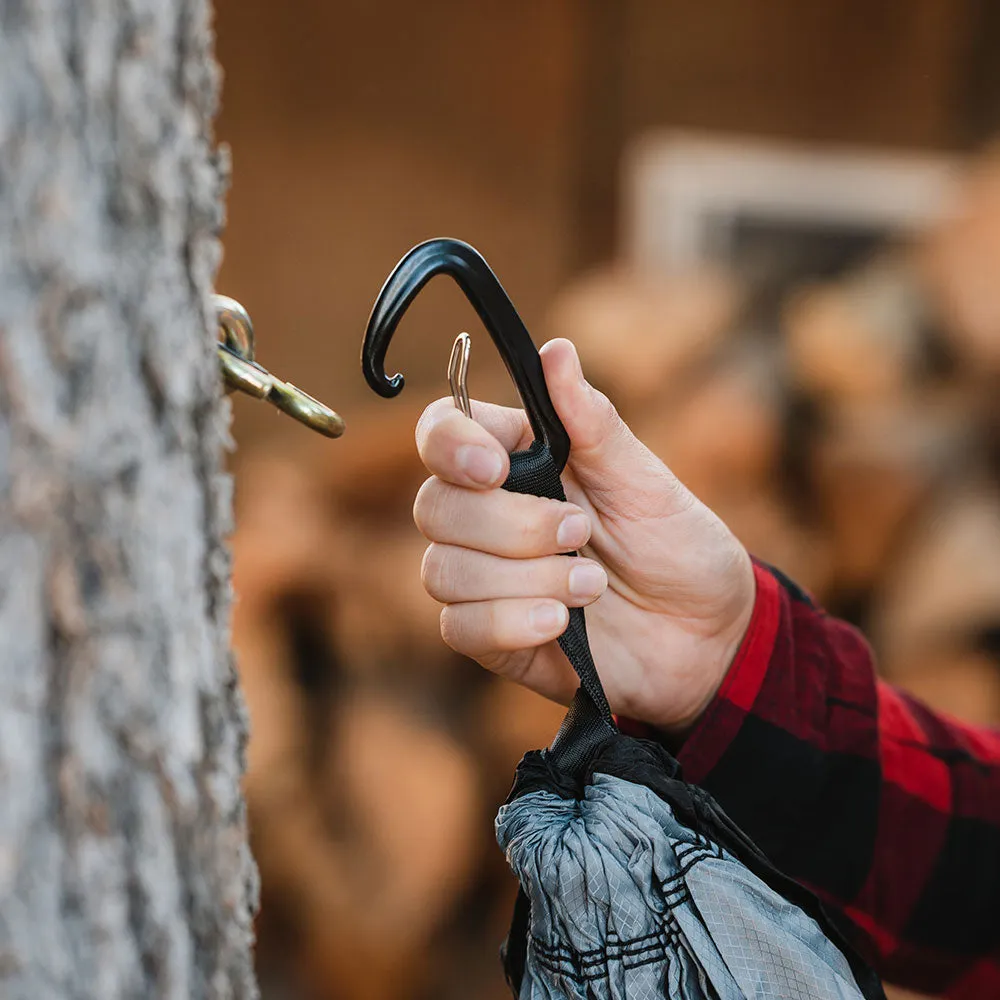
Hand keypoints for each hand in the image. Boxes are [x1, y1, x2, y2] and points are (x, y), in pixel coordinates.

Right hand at [413, 338, 754, 733]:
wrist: (705, 635)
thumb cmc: (677, 546)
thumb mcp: (644, 481)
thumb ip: (592, 423)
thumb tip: (556, 349)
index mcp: (519, 461)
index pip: (441, 433)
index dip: (451, 445)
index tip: (495, 467)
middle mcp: (489, 515)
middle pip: (435, 507)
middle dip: (510, 525)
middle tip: (581, 532)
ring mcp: (485, 578)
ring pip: (444, 569)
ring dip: (524, 579)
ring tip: (593, 586)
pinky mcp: (492, 636)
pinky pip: (460, 627)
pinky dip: (510, 623)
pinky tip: (562, 624)